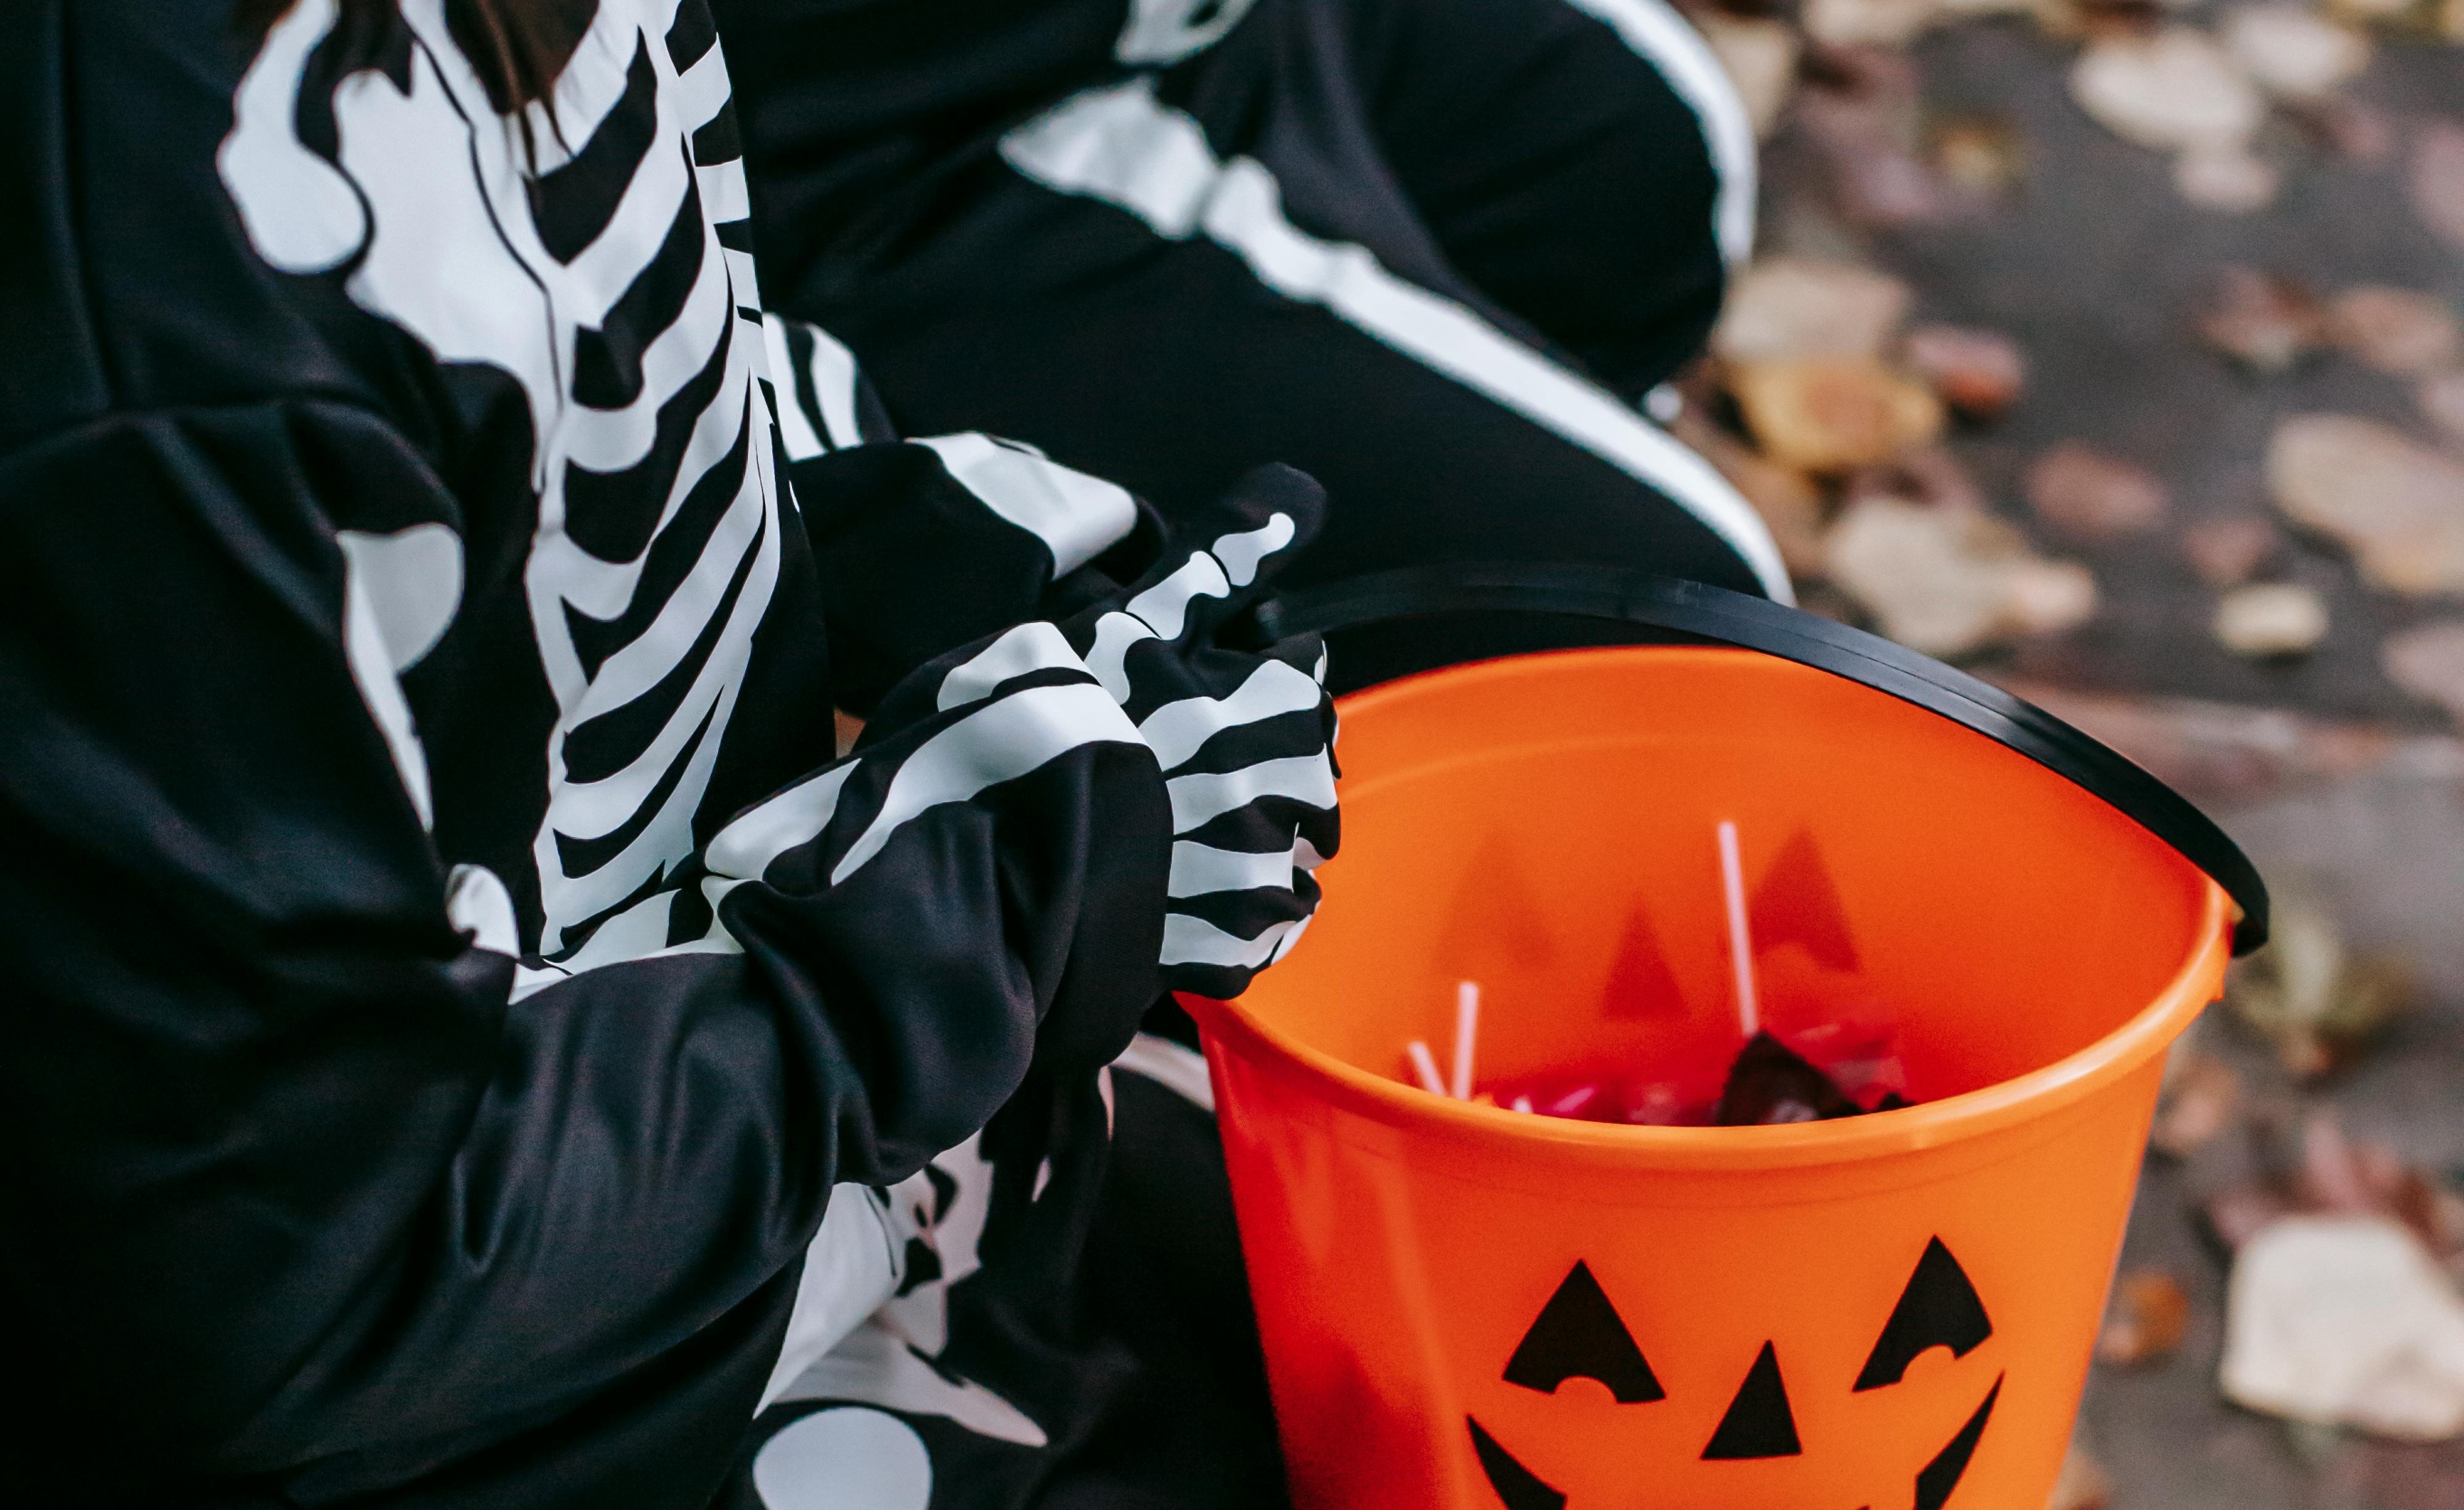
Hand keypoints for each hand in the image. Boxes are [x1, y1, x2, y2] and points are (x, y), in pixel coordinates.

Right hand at [1056, 464, 1339, 1001]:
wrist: (974, 848)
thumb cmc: (1046, 715)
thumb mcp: (1128, 617)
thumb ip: (1219, 559)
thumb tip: (1303, 487)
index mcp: (1277, 705)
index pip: (1299, 684)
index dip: (1238, 685)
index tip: (1178, 697)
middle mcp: (1287, 791)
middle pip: (1298, 776)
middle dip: (1248, 772)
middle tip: (1160, 773)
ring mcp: (1255, 877)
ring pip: (1282, 861)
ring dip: (1238, 851)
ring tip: (1157, 841)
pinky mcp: (1221, 952)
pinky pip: (1252, 939)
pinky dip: (1220, 924)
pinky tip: (1164, 903)